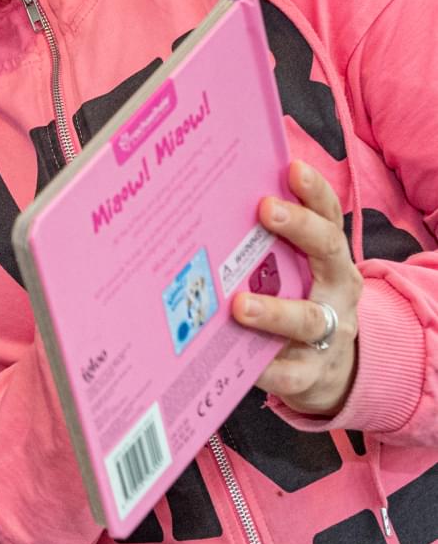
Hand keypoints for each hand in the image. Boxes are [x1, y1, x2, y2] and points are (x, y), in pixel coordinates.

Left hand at [232, 160, 361, 416]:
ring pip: (306, 318)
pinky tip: (240, 364)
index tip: (291, 168)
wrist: (327, 373)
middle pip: (326, 251)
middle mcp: (335, 290)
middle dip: (298, 227)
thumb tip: (207, 204)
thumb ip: (262, 247)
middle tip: (265, 209)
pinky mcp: (308, 374)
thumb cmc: (294, 305)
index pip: (327, 216)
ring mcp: (327, 334)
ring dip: (274, 310)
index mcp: (329, 259)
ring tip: (239, 305)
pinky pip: (287, 372)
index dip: (313, 192)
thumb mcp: (290, 273)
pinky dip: (264, 368)